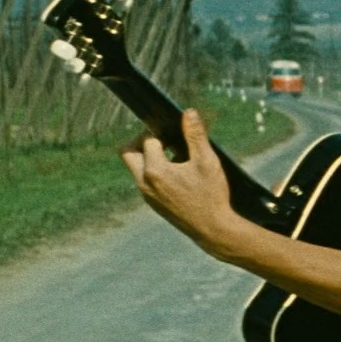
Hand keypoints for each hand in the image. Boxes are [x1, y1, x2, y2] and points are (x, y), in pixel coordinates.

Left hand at [119, 110, 233, 251]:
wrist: (212, 229)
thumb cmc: (211, 195)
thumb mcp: (207, 161)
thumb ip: (195, 135)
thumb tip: (188, 112)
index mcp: (155, 170)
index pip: (146, 140)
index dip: (160, 131)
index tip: (173, 131)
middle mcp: (145, 183)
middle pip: (128, 153)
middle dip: (142, 141)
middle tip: (163, 139)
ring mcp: (147, 195)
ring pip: (137, 168)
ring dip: (150, 157)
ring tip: (176, 156)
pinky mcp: (153, 204)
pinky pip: (145, 181)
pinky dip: (155, 172)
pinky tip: (179, 174)